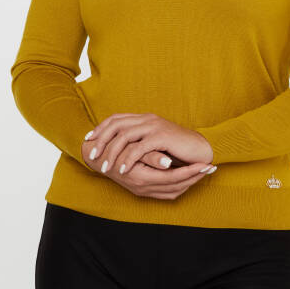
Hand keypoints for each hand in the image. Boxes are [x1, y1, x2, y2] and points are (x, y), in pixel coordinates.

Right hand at [81, 149, 216, 199]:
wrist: (94, 157)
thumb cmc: (112, 150)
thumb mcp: (131, 150)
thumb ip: (150, 156)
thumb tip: (168, 163)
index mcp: (142, 179)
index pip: (174, 179)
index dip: (192, 172)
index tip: (207, 164)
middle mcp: (143, 189)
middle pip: (177, 187)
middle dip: (195, 178)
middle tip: (212, 168)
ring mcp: (143, 192)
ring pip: (174, 191)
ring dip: (190, 182)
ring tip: (204, 172)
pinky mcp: (144, 191)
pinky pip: (168, 193)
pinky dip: (181, 186)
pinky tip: (189, 178)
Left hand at [82, 113, 213, 175]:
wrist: (200, 147)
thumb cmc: (178, 148)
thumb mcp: (155, 141)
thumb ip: (140, 140)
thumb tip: (119, 147)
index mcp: (144, 118)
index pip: (116, 119)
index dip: (101, 128)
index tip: (89, 140)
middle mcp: (147, 119)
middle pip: (116, 125)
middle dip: (101, 140)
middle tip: (93, 156)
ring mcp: (154, 126)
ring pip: (124, 136)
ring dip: (112, 152)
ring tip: (105, 167)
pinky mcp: (161, 136)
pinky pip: (139, 148)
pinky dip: (128, 159)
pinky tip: (122, 170)